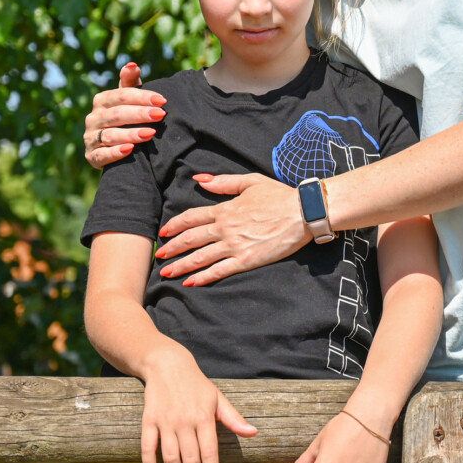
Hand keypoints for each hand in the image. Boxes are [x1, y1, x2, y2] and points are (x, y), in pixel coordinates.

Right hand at [83, 61, 165, 168]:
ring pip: (110, 135)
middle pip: (117, 114)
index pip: (121, 95)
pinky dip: (115, 153)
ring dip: (131, 134)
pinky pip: (102, 155)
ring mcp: (90, 138)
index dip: (142, 97)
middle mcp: (93, 118)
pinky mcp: (91, 156)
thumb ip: (130, 82)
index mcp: (102, 100)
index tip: (162, 100)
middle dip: (140, 114)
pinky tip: (130, 149)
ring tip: (151, 133)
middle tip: (160, 115)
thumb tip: (132, 64)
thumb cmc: (125, 117)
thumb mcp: (128, 99)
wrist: (114, 147)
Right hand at [140, 349, 256, 462]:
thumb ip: (234, 418)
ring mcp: (165, 422)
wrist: (167, 365)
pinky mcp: (149, 421)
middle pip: (190, 459)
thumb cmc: (197, 385)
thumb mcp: (218, 398)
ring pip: (170, 457)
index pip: (209, 451)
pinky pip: (148, 447)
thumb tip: (253, 433)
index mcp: (204, 417)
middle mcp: (185, 421)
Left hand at [156, 174, 309, 285]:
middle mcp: (225, 228)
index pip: (192, 217)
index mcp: (225, 209)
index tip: (164, 232)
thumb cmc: (279, 196)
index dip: (175, 225)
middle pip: (190, 239)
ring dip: (181, 265)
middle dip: (172, 248)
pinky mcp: (247, 260)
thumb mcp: (250, 182)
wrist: (303, 212)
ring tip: (166, 273)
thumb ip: (223, 182)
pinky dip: (203, 277)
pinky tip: (191, 282)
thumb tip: (199, 180)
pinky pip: (220, 270)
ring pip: (200, 257)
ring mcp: (235, 245)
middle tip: (159, 255)